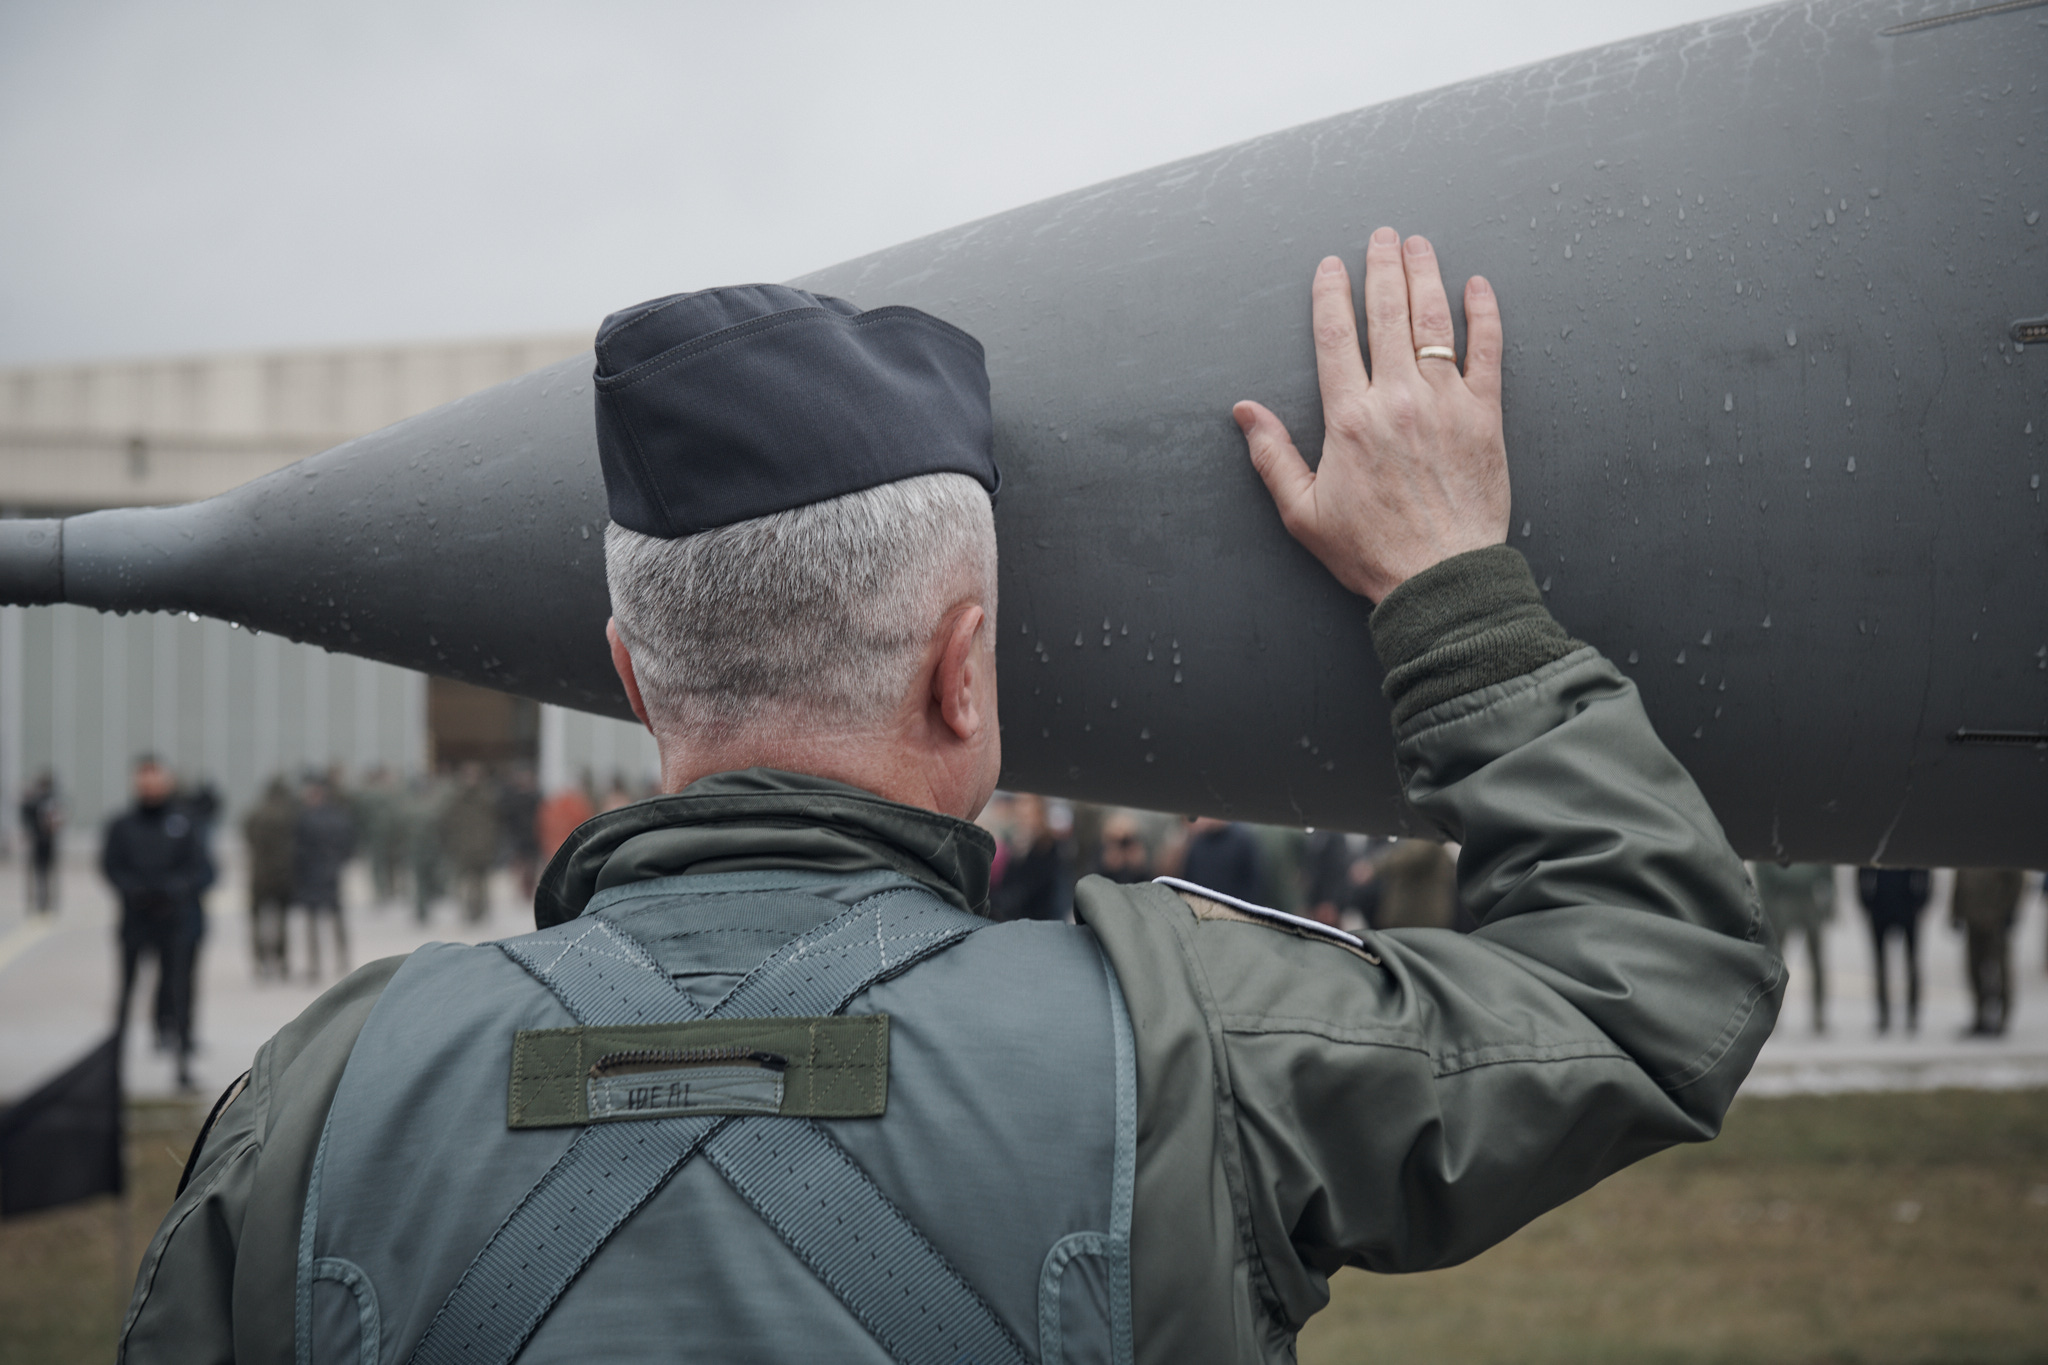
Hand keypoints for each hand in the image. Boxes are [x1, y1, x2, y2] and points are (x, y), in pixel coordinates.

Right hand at [1235, 228, 1509, 602]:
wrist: (1440, 579)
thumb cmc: (1370, 551)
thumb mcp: (1303, 512)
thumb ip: (1272, 456)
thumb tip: (1245, 412)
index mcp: (1349, 420)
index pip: (1335, 337)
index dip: (1330, 294)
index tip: (1330, 267)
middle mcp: (1397, 400)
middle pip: (1386, 314)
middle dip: (1381, 267)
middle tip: (1381, 236)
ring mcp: (1445, 404)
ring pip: (1433, 322)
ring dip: (1425, 275)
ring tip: (1418, 244)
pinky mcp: (1485, 416)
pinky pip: (1488, 351)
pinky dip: (1484, 314)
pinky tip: (1478, 287)